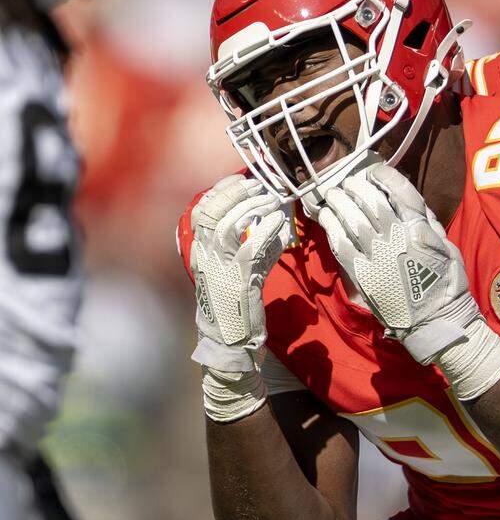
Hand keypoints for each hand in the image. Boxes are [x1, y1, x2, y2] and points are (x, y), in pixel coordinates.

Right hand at [189, 174, 289, 371]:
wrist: (231, 339)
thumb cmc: (239, 303)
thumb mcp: (245, 269)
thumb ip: (257, 246)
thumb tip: (277, 226)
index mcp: (201, 251)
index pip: (202, 211)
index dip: (220, 191)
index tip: (241, 179)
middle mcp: (204, 256)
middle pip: (211, 212)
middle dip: (235, 193)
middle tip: (259, 185)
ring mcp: (219, 267)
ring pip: (228, 224)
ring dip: (252, 207)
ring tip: (272, 200)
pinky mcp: (237, 279)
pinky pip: (250, 246)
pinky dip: (266, 230)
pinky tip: (279, 221)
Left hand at [317, 164, 480, 363]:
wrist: (435, 319)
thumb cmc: (445, 282)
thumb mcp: (447, 245)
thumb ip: (428, 221)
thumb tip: (407, 199)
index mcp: (421, 229)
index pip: (399, 191)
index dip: (383, 176)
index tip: (373, 172)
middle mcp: (397, 238)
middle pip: (371, 201)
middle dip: (356, 187)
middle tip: (347, 182)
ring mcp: (378, 256)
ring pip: (353, 219)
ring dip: (339, 202)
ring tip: (332, 194)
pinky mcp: (362, 274)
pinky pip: (341, 245)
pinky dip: (331, 227)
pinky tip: (326, 217)